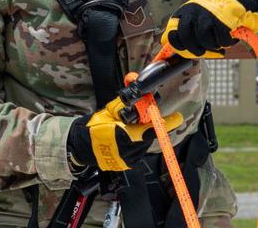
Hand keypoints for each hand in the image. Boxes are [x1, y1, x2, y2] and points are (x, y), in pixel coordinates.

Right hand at [67, 97, 182, 171]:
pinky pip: (137, 152)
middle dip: (146, 127)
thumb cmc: (91, 128)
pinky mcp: (127, 165)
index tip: (177, 118)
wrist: (80, 147)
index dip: (165, 123)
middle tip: (138, 119)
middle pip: (148, 135)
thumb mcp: (107, 112)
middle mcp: (129, 150)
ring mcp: (128, 160)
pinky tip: (123, 140)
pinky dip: (135, 144)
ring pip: (144, 144)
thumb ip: (123, 104)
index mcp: (124, 135)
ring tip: (126, 130)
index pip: (150, 128)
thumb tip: (136, 91)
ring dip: (140, 136)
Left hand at [162, 0, 257, 58]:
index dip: (177, 45)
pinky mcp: (222, 18)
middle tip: (202, 52)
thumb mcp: (194, 18)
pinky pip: (220, 39)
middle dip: (194, 49)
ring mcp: (207, 14)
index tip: (185, 50)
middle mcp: (193, 11)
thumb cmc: (213, 16)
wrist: (237, 2)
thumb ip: (182, 30)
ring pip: (203, 39)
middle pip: (186, 37)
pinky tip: (226, 40)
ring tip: (217, 44)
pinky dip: (224, 43)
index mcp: (184, 12)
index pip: (172, 32)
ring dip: (212, 46)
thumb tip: (165, 44)